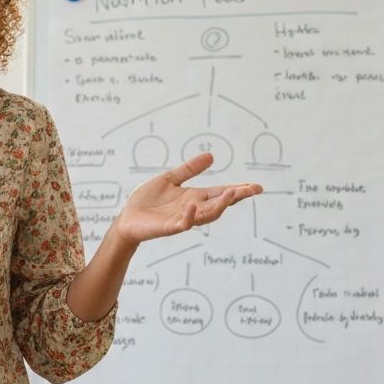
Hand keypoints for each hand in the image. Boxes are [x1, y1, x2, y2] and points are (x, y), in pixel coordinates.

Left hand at [111, 152, 262, 246]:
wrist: (127, 219)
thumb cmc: (147, 201)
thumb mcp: (169, 179)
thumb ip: (189, 170)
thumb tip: (211, 155)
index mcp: (194, 197)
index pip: (220, 193)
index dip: (238, 190)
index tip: (256, 186)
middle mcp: (192, 208)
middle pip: (219, 204)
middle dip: (236, 197)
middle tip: (253, 190)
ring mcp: (182, 219)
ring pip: (206, 215)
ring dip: (219, 206)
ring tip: (231, 194)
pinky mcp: (168, 227)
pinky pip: (182, 224)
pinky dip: (189, 216)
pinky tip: (192, 205)